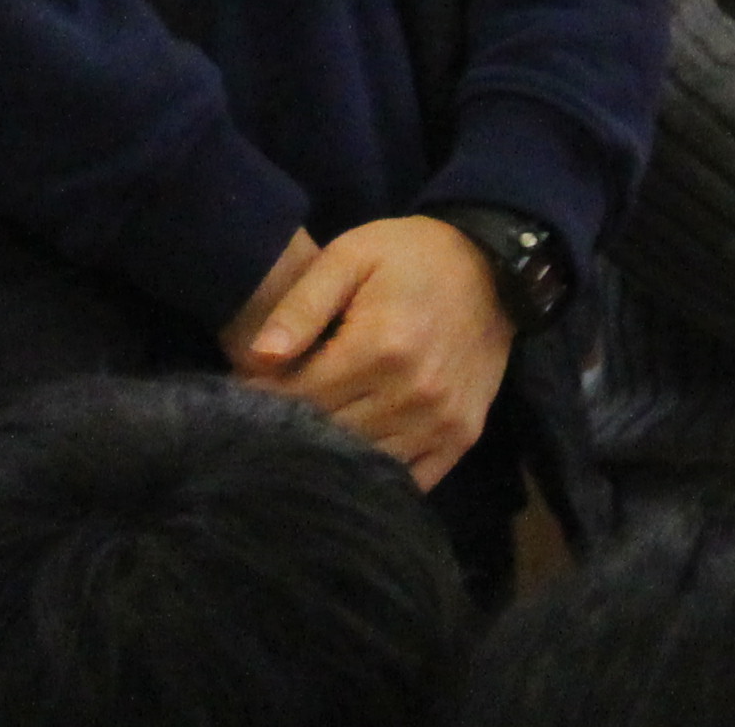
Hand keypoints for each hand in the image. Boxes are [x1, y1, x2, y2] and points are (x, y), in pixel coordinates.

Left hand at [229, 216, 512, 488]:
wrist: (494, 267)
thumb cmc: (410, 256)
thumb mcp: (350, 256)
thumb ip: (302, 306)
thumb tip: (258, 357)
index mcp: (380, 346)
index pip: (302, 396)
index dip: (264, 399)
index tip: (241, 396)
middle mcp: (413, 393)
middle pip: (331, 434)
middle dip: (293, 428)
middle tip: (268, 419)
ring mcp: (442, 421)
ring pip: (367, 461)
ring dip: (332, 454)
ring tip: (306, 437)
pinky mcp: (462, 437)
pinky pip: (411, 479)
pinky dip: (378, 473)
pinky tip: (354, 459)